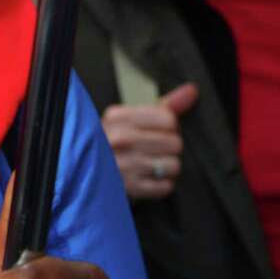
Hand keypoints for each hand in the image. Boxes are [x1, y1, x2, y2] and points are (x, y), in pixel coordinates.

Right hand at [102, 83, 197, 199]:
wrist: (88, 171)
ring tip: (151, 165)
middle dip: (169, 148)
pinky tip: (148, 178)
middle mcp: (119, 139)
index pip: (168, 119)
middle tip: (154, 150)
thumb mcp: (132, 119)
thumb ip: (164, 105)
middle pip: (174, 143)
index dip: (169, 127)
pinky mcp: (128, 188)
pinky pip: (165, 187)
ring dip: (166, 168)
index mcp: (119, 117)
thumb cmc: (115, 142)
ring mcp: (122, 165)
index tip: (158, 131)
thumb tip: (191, 90)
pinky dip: (161, 185)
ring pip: (173, 165)